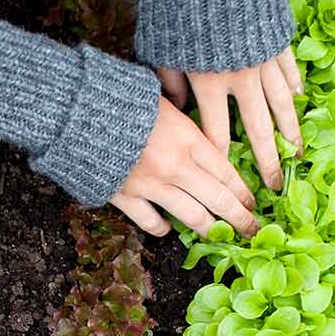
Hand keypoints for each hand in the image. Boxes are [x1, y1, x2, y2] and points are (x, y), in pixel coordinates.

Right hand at [110, 97, 258, 238]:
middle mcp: (176, 166)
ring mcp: (151, 185)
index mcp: (188, 139)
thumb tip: (203, 140)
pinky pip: (151, 222)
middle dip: (239, 218)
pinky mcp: (126, 197)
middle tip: (251, 230)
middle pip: (218, 199)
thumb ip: (187, 124)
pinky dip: (162, 228)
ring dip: (210, 228)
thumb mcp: (164, 101)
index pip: (226, 172)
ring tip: (219, 235)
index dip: (243, 192)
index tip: (254, 203)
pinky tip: (167, 229)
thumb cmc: (123, 100)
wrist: (80, 113)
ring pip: (192, 216)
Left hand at [157, 48, 304, 189]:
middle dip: (267, 161)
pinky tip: (300, 98)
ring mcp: (262, 61)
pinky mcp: (275, 42)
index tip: (230, 181)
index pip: (217, 133)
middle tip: (275, 185)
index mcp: (209, 85)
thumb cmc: (181, 19)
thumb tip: (177, 106)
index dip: (224, 159)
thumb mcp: (165, 53)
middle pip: (257, 129)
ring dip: (290, 132)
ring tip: (298, 153)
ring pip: (280, 104)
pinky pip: (289, 69)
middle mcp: (240, 80)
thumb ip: (170, 83)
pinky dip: (295, 84)